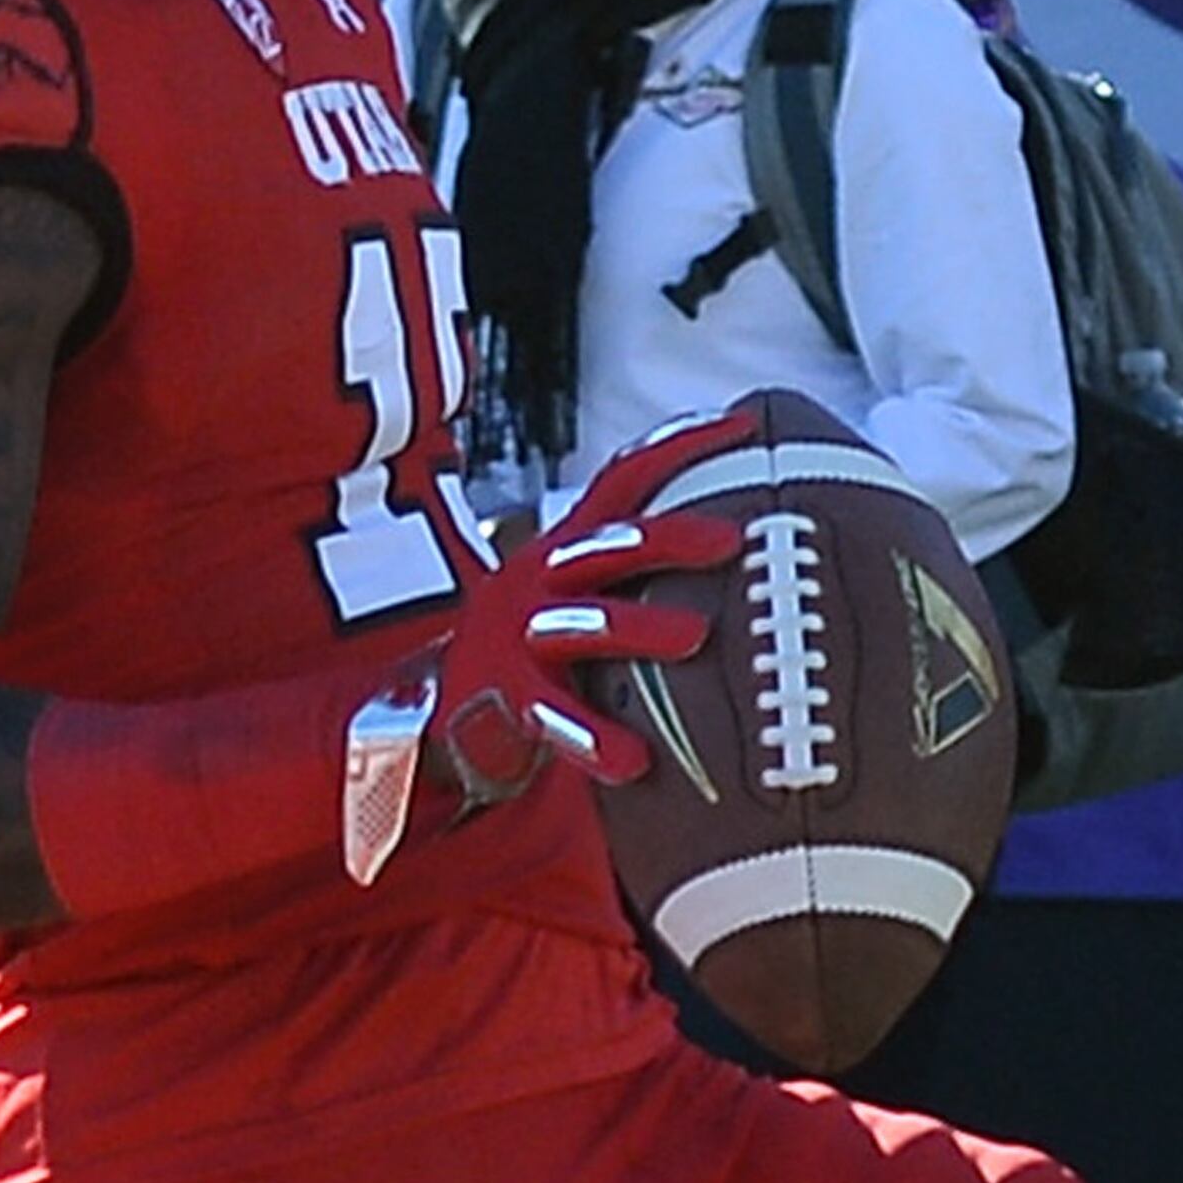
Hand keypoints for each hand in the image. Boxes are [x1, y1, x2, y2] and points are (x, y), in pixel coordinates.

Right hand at [420, 450, 734, 813]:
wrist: (443, 709)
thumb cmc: (538, 651)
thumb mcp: (577, 593)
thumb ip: (631, 570)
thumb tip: (737, 547)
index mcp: (567, 548)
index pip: (623, 481)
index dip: (676, 447)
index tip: (739, 423)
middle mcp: (542, 579)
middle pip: (609, 545)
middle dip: (670, 538)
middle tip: (732, 542)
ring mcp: (521, 636)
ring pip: (583, 624)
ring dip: (640, 626)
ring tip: (697, 635)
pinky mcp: (510, 696)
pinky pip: (557, 717)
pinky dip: (596, 740)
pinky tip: (635, 760)